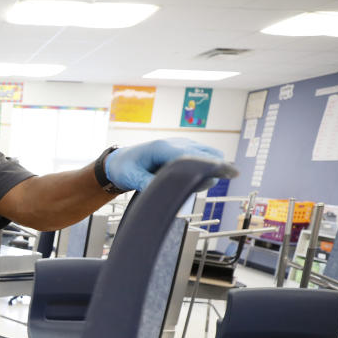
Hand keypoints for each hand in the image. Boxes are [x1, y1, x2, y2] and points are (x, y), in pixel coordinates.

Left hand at [105, 138, 224, 192]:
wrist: (120, 161)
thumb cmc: (125, 168)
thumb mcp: (132, 177)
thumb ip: (148, 184)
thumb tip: (164, 194)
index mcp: (163, 148)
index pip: (193, 156)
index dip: (207, 167)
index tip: (217, 178)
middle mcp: (176, 143)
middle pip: (208, 155)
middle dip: (208, 172)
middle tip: (193, 188)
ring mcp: (183, 145)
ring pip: (210, 155)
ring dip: (207, 171)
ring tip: (188, 184)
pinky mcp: (185, 150)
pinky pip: (204, 157)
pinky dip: (203, 169)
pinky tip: (189, 179)